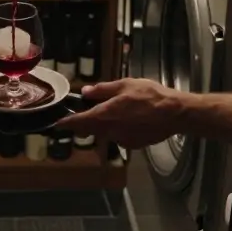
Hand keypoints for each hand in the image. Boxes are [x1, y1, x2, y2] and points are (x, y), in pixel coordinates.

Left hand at [54, 80, 231, 146]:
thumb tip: (85, 92)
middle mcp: (109, 130)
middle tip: (85, 112)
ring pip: (105, 133)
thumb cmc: (150, 95)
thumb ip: (102, 90)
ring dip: (104, 125)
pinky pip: (119, 136)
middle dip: (85, 122)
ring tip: (119, 111)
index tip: (57, 124)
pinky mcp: (132, 145)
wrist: (175, 113)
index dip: (65, 123)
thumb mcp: (125, 85)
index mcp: (104, 114)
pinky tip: (132, 120)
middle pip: (90, 129)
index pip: (78, 122)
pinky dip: (119, 129)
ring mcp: (120, 139)